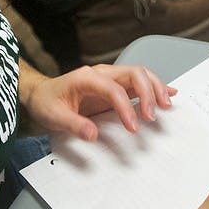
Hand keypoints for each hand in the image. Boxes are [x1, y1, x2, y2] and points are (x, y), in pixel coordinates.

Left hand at [21, 63, 174, 140]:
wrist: (40, 93)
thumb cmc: (47, 102)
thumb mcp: (54, 116)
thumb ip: (74, 125)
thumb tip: (93, 134)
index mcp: (87, 78)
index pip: (114, 89)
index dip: (126, 108)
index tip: (133, 127)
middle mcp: (102, 73)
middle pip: (134, 74)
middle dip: (149, 93)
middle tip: (153, 115)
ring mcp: (110, 77)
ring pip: (140, 75)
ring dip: (156, 88)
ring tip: (166, 105)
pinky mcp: (114, 85)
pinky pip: (138, 82)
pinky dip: (154, 87)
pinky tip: (168, 93)